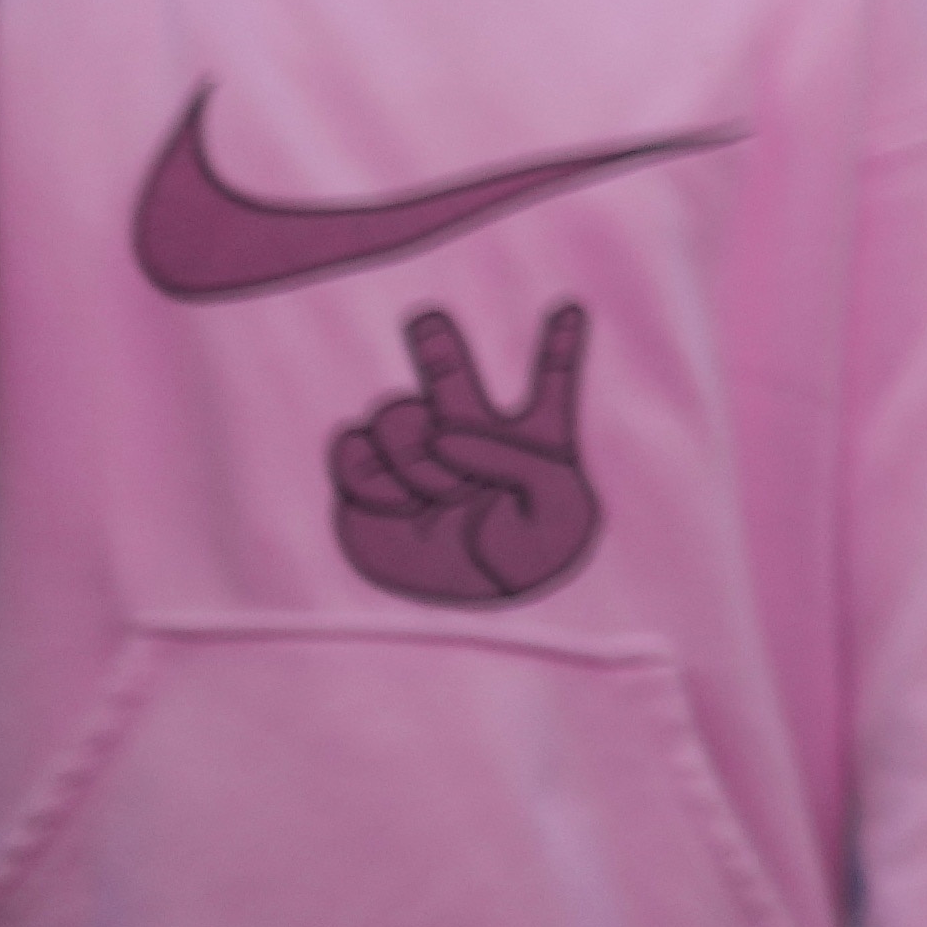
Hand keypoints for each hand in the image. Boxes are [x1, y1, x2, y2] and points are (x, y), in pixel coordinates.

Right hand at [327, 304, 605, 608]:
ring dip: (414, 453)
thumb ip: (515, 457)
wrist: (471, 620)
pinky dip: (370, 474)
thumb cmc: (527, 565)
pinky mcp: (368, 482)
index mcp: (532, 445)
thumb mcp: (557, 510)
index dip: (561, 346)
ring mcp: (417, 459)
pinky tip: (396, 503)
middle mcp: (470, 443)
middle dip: (436, 344)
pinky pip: (353, 448)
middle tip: (427, 319)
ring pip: (397, 413)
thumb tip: (444, 435)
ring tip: (439, 493)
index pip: (550, 386)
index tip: (573, 305)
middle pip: (450, 376)